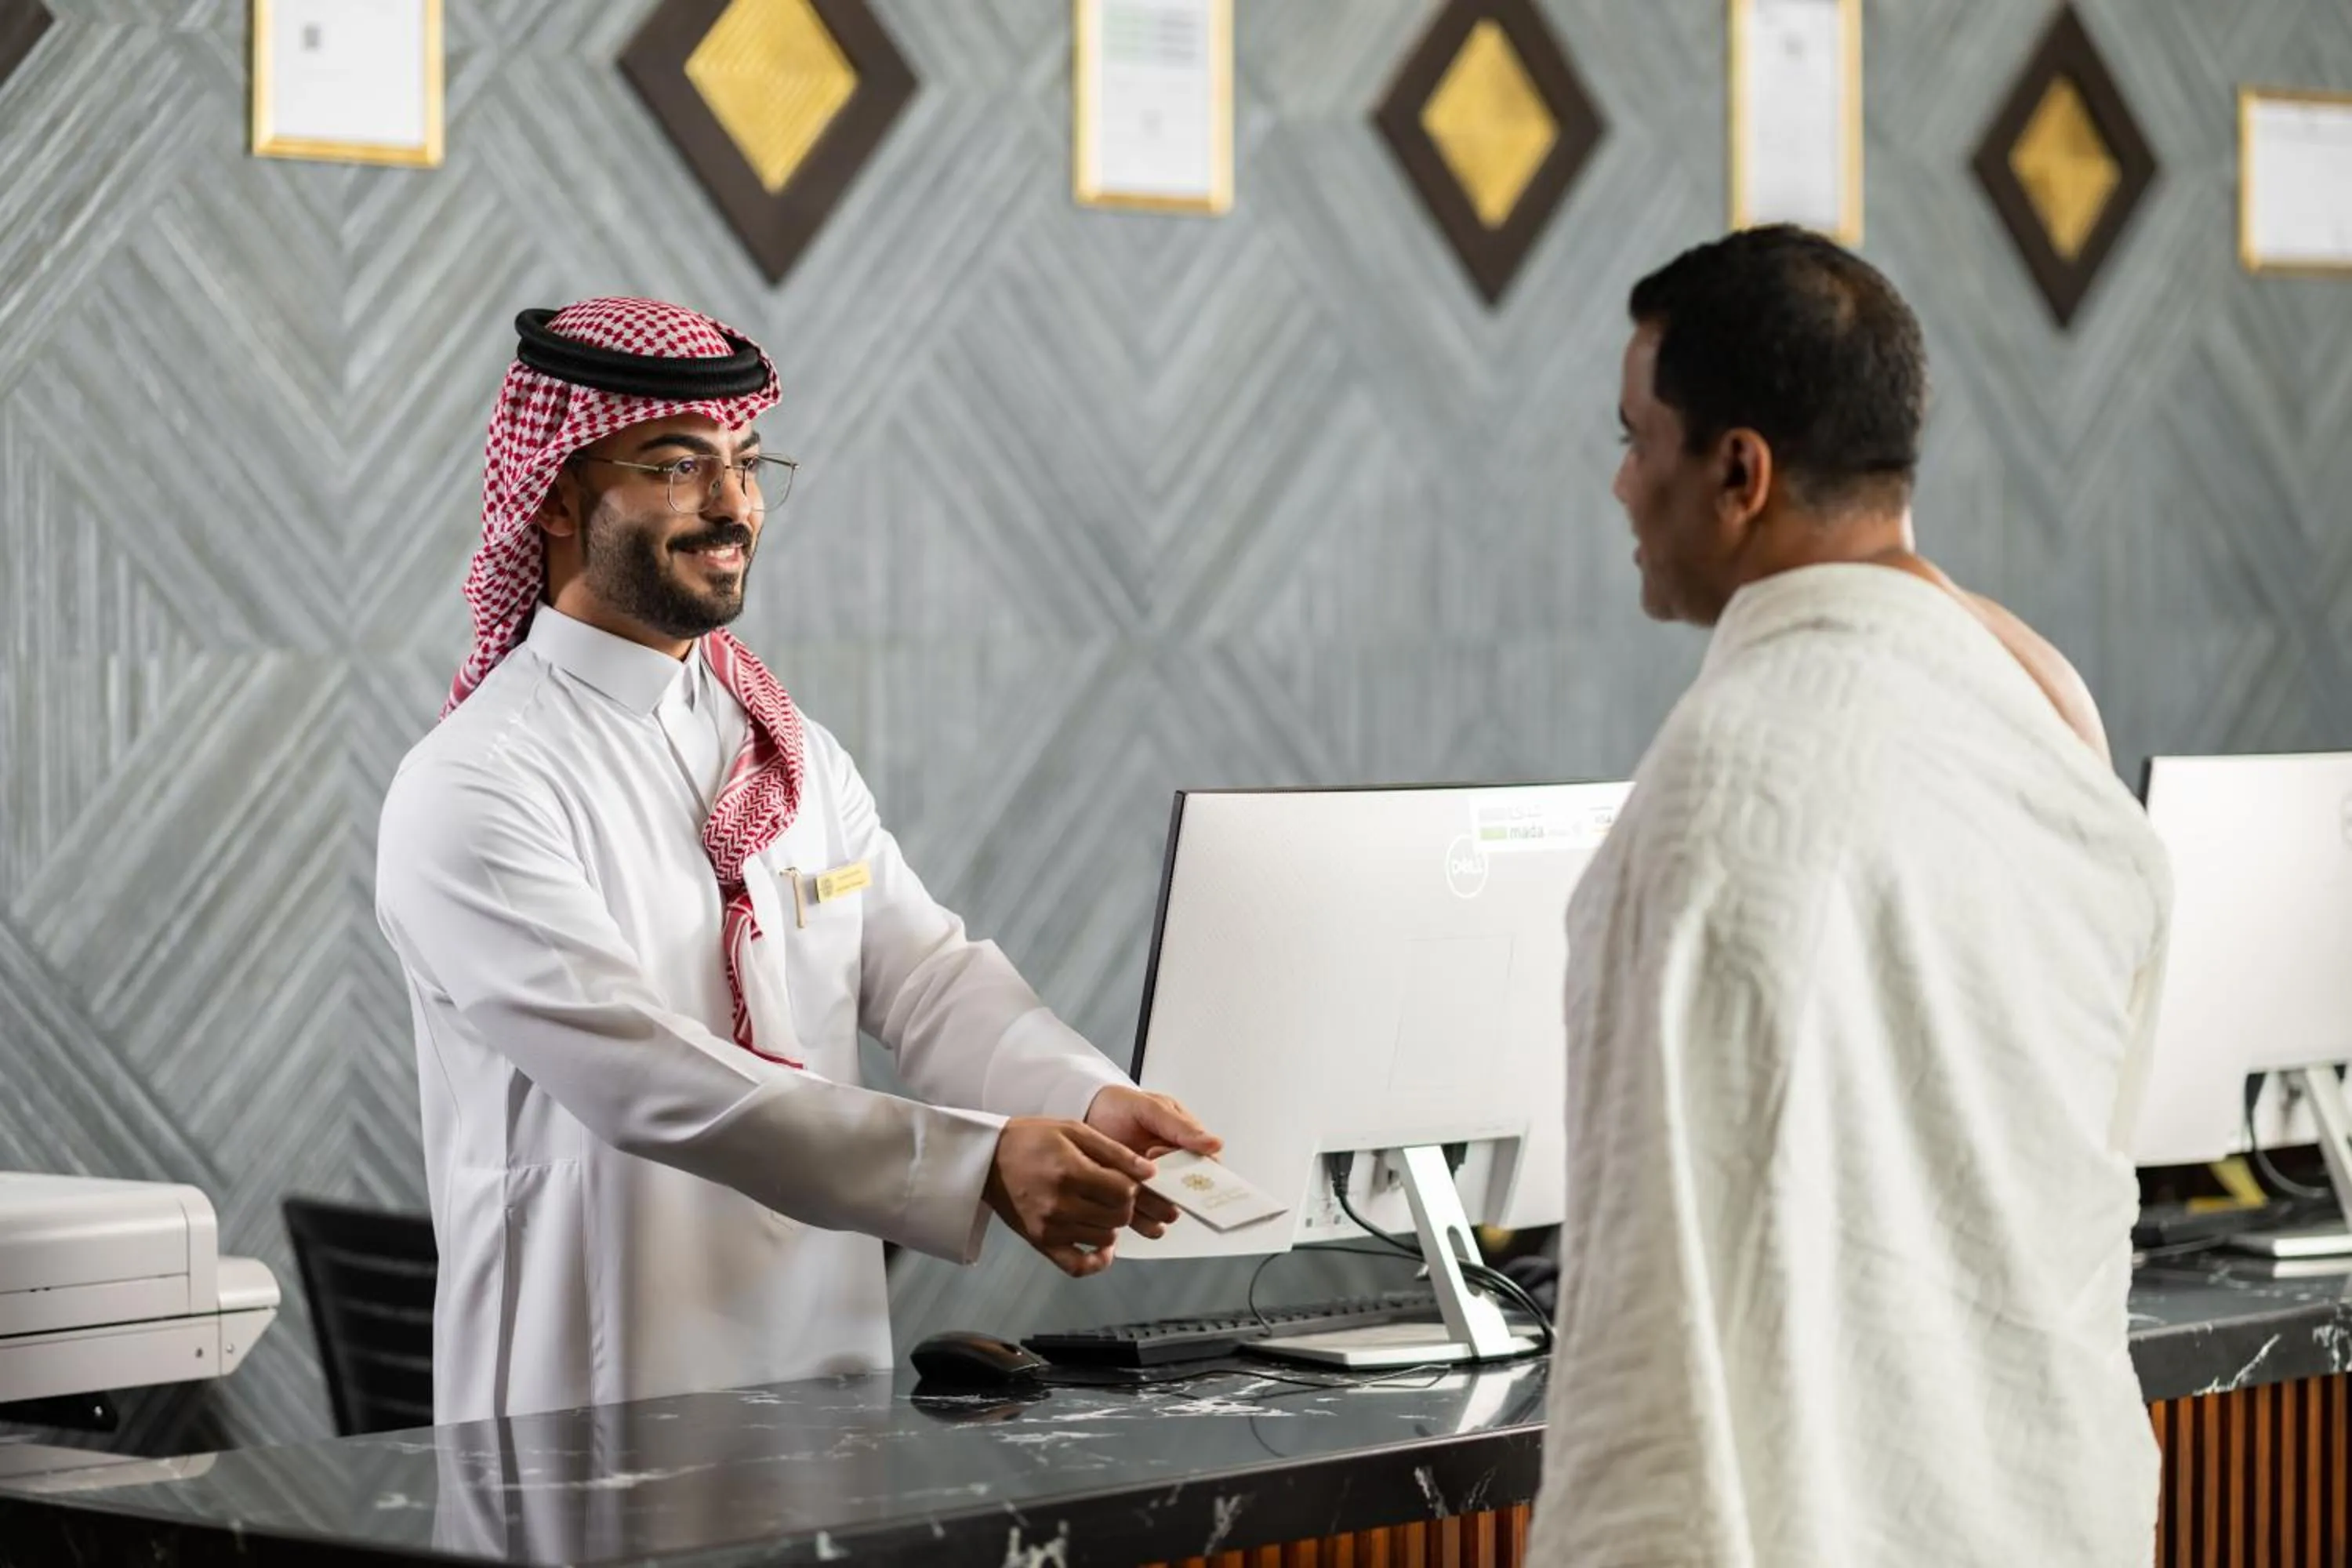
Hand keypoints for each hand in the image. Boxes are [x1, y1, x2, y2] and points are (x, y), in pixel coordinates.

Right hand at [983, 1118, 1154, 1277]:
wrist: (987, 1159)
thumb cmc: (1030, 1139)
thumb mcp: (1074, 1130)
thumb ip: (1114, 1151)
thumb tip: (1149, 1171)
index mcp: (1069, 1171)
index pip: (1123, 1191)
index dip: (1133, 1185)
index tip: (1125, 1178)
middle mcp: (1059, 1204)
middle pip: (1118, 1216)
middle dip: (1125, 1204)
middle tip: (1115, 1192)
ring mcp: (1050, 1227)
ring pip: (1105, 1238)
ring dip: (1112, 1224)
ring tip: (1101, 1207)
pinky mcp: (1041, 1242)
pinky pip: (1078, 1266)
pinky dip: (1096, 1261)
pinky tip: (1102, 1246)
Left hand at [1084, 1087, 1223, 1240]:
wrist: (1086, 1115)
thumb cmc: (1120, 1106)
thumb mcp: (1151, 1108)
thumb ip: (1181, 1127)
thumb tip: (1215, 1144)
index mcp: (1185, 1146)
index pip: (1207, 1169)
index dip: (1196, 1173)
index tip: (1172, 1166)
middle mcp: (1172, 1170)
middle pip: (1187, 1195)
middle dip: (1171, 1193)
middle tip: (1150, 1178)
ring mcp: (1152, 1187)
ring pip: (1166, 1211)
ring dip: (1154, 1207)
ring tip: (1134, 1189)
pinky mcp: (1132, 1201)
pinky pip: (1144, 1222)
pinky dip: (1138, 1220)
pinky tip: (1127, 1207)